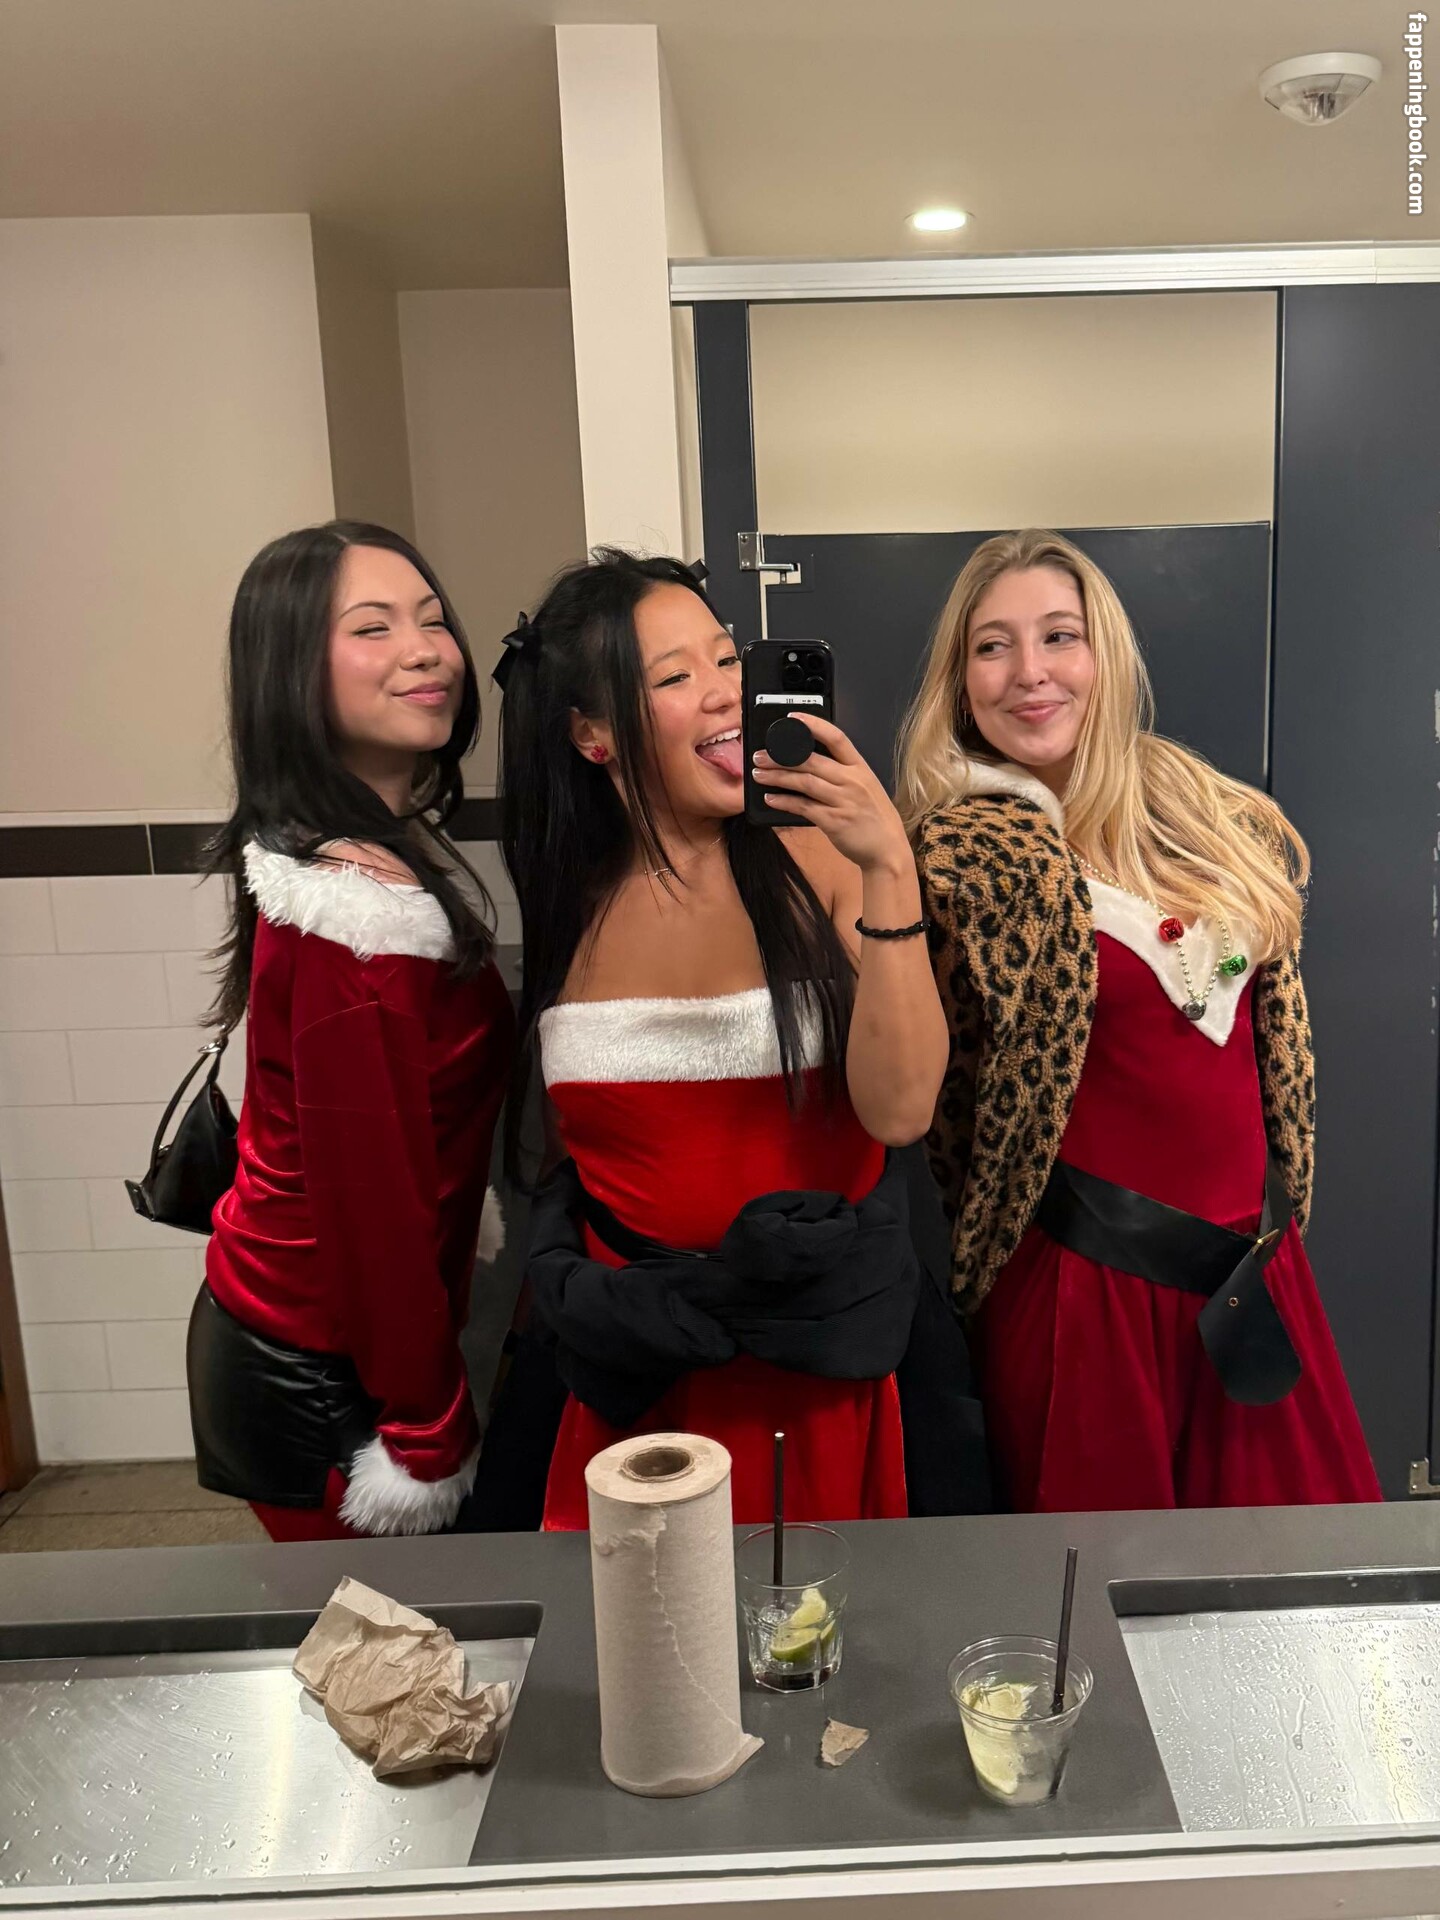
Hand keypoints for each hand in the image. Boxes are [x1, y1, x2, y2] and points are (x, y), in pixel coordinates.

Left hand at [751, 714, 911, 874]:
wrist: (888, 849)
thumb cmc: (874, 818)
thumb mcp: (865, 787)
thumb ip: (842, 774)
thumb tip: (809, 764)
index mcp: (861, 768)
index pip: (836, 737)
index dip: (813, 725)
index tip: (792, 718)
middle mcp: (853, 781)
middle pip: (812, 760)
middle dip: (781, 757)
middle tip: (761, 756)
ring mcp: (844, 801)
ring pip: (804, 782)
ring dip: (778, 777)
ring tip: (759, 775)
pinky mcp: (834, 821)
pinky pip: (803, 807)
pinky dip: (784, 802)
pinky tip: (771, 799)